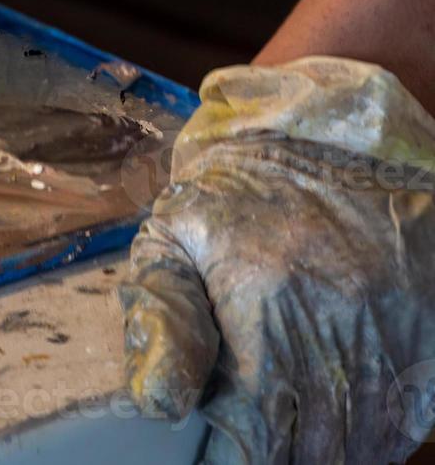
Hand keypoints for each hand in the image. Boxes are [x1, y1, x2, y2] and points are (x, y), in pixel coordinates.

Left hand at [120, 57, 434, 462]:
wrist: (332, 132)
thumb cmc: (237, 188)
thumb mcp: (173, 234)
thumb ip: (161, 319)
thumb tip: (156, 403)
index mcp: (268, 306)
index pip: (253, 438)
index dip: (228, 457)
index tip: (210, 451)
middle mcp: (343, 328)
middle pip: (310, 449)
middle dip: (270, 454)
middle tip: (238, 444)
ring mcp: (400, 337)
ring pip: (362, 442)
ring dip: (320, 449)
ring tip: (278, 433)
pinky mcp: (433, 339)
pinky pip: (406, 420)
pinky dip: (369, 433)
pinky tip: (331, 419)